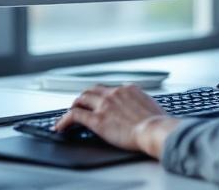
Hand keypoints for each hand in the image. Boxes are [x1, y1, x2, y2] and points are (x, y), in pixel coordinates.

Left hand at [54, 84, 179, 156]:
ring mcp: (104, 105)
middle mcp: (114, 93)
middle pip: (93, 90)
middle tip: (81, 103)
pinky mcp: (96, 119)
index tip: (102, 102)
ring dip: (75, 105)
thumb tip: (144, 110)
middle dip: (86, 97)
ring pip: (81, 99)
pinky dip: (64, 120)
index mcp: (129, 89)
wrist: (155, 130)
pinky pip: (74, 116)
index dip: (104, 96)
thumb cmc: (158, 123)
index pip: (111, 89)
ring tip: (70, 112)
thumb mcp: (153, 106)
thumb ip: (143, 104)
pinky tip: (60, 127)